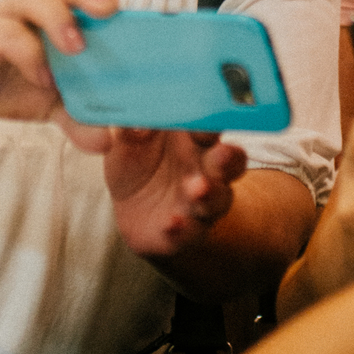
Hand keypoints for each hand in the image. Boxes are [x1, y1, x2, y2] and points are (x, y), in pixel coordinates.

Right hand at [0, 0, 140, 146]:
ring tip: (76, 47)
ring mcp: (5, 15)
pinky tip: (41, 78)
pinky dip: (27, 55)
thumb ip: (78, 117)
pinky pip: (6, 36)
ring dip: (59, 20)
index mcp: (56, 10)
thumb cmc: (7, 79)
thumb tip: (106, 141)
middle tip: (112, 6)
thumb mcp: (49, 103)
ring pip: (36, 0)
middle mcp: (33, 4)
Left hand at [106, 128, 248, 256]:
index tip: (205, 120)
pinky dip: (183, 229)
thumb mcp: (126, 142)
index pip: (210, 127)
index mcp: (195, 138)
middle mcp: (208, 170)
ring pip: (216, 200)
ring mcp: (202, 203)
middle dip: (226, 159)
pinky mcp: (187, 233)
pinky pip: (189, 233)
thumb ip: (128, 132)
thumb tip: (133, 124)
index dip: (210, 124)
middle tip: (221, 153)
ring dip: (210, 195)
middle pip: (227, 163)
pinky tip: (172, 223)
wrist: (134, 209)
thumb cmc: (136, 162)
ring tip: (199, 188)